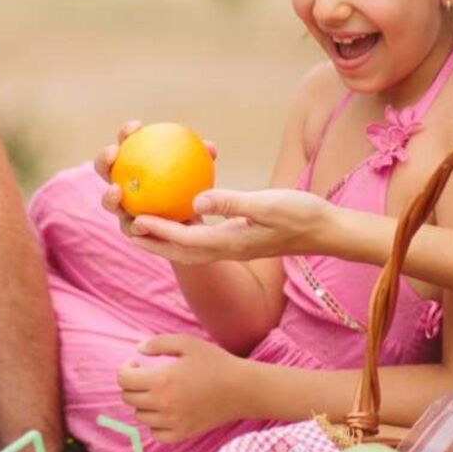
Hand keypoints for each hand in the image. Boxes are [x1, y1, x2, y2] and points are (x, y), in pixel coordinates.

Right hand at [93, 120, 217, 233]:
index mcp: (134, 163)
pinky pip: (129, 229)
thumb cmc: (193, 188)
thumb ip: (204, 162)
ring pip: (109, 203)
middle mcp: (123, 185)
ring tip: (117, 191)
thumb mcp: (201, 175)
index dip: (126, 133)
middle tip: (113, 153)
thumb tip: (210, 147)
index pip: (126, 144)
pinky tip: (141, 226)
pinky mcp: (131, 230)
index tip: (137, 126)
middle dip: (103, 160)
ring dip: (109, 196)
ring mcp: (123, 208)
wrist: (192, 221)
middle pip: (105, 170)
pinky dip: (134, 226)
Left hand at [116, 334, 249, 442]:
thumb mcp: (187, 343)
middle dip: (133, 384)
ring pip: (140, 415)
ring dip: (143, 402)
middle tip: (147, 376)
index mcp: (161, 381)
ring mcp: (172, 422)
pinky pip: (155, 434)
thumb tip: (138, 350)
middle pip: (128, 398)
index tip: (137, 364)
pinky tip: (165, 411)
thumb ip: (158, 343)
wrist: (242, 389)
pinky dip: (154, 423)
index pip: (123, 380)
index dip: (125, 369)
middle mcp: (163, 404)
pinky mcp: (182, 434)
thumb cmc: (216, 363)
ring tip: (159, 391)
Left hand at [124, 188, 337, 264]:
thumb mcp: (269, 205)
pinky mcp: (238, 239)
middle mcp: (227, 249)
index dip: (159, 231)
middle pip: (179, 251)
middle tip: (126, 228)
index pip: (186, 239)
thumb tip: (196, 200)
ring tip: (142, 224)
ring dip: (164, 239)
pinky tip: (180, 208)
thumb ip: (233, 203)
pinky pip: (203, 236)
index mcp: (230, 243)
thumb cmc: (301, 214)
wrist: (326, 231)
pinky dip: (185, 226)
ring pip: (189, 247)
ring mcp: (232, 246)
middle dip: (151, 243)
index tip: (135, 220)